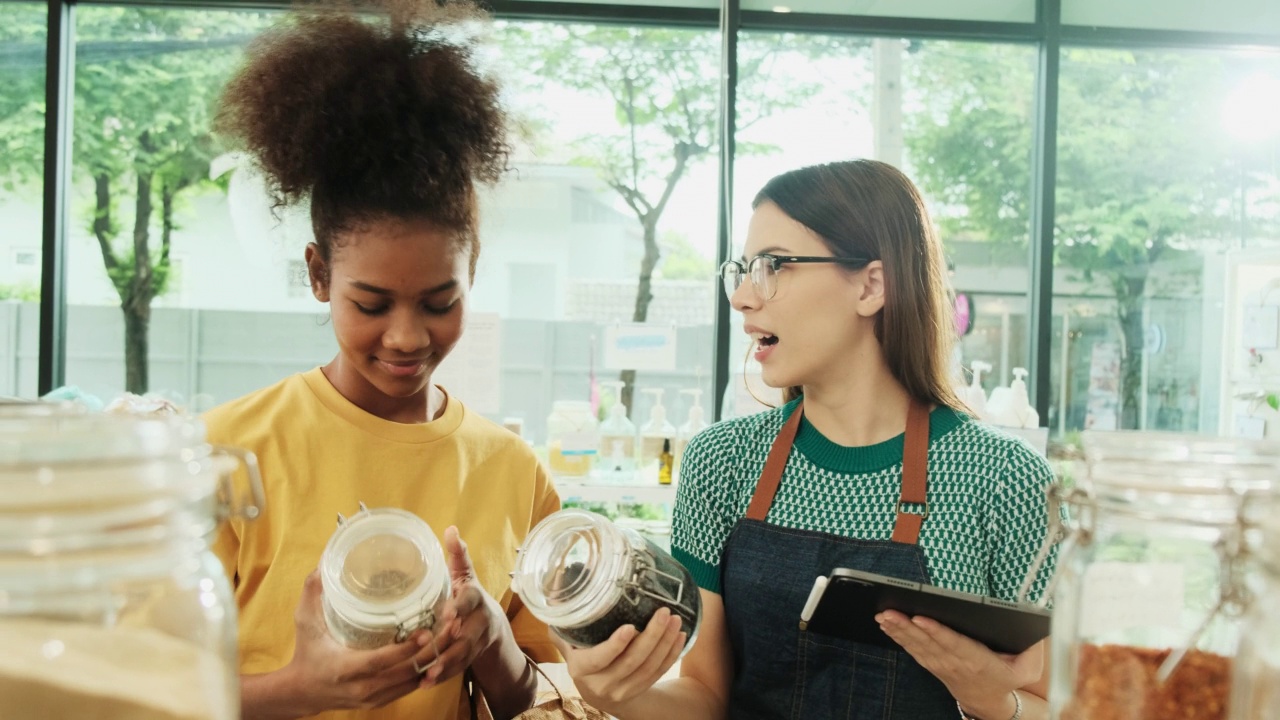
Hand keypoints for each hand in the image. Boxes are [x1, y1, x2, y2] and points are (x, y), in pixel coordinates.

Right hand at [281, 570, 446, 712]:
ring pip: (414, 681)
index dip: (406, 647)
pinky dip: (427, 670)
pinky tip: (440, 651)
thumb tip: (325, 559)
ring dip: (435, 659)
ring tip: (452, 634)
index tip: (426, 630)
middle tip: (452, 625)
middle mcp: (363, 686)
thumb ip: (314, 590)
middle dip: (433, 650)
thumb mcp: (305, 620)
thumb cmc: (306, 652)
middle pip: (406, 671)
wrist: (302, 692)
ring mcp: (374, 697)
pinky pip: (411, 687)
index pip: (382, 661)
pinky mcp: (382, 700)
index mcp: (346, 667)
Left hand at [415, 526, 504, 688]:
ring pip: (462, 655)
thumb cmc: (470, 597)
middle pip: (466, 634)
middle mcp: (481, 621)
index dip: (459, 608)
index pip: (469, 601)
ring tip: (426, 675)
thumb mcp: (466, 576)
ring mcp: (478, 642)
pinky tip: (425, 683)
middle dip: (450, 645)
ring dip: (444, 666)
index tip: (447, 615)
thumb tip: (450, 528)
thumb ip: (458, 555)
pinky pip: (458, 669)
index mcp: (476, 598)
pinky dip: (443, 676)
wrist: (493, 627)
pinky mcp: (471, 658)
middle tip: (430, 652)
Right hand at [552, 607, 685, 712]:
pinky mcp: (640, 690)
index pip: (598, 659)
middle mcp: (601, 684)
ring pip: (649, 668)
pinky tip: (680, 636)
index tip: (630, 626)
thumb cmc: (580, 653)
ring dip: (665, 643)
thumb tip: (557, 576)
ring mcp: (622, 691)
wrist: (596, 689)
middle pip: (631, 662)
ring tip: (676, 620)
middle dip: (651, 637)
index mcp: (580, 668)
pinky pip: (659, 673)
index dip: (614, 645)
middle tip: (664, 612)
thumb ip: (566, 617)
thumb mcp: (567, 639)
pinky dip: (672, 654)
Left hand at [877, 610, 1039, 718]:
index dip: (937, 631)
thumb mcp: (1028, 667)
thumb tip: (1033, 624)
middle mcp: (955, 663)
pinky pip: (912, 650)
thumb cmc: (1008, 677)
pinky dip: (898, 637)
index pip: (954, 644)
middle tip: (890, 612)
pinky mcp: (931, 664)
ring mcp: (940, 665)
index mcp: (977, 661)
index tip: (921, 618)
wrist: (989, 701)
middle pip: (928, 643)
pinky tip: (886, 624)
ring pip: (916, 646)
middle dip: (907, 627)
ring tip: (883, 615)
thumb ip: (1032, 648)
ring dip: (898, 631)